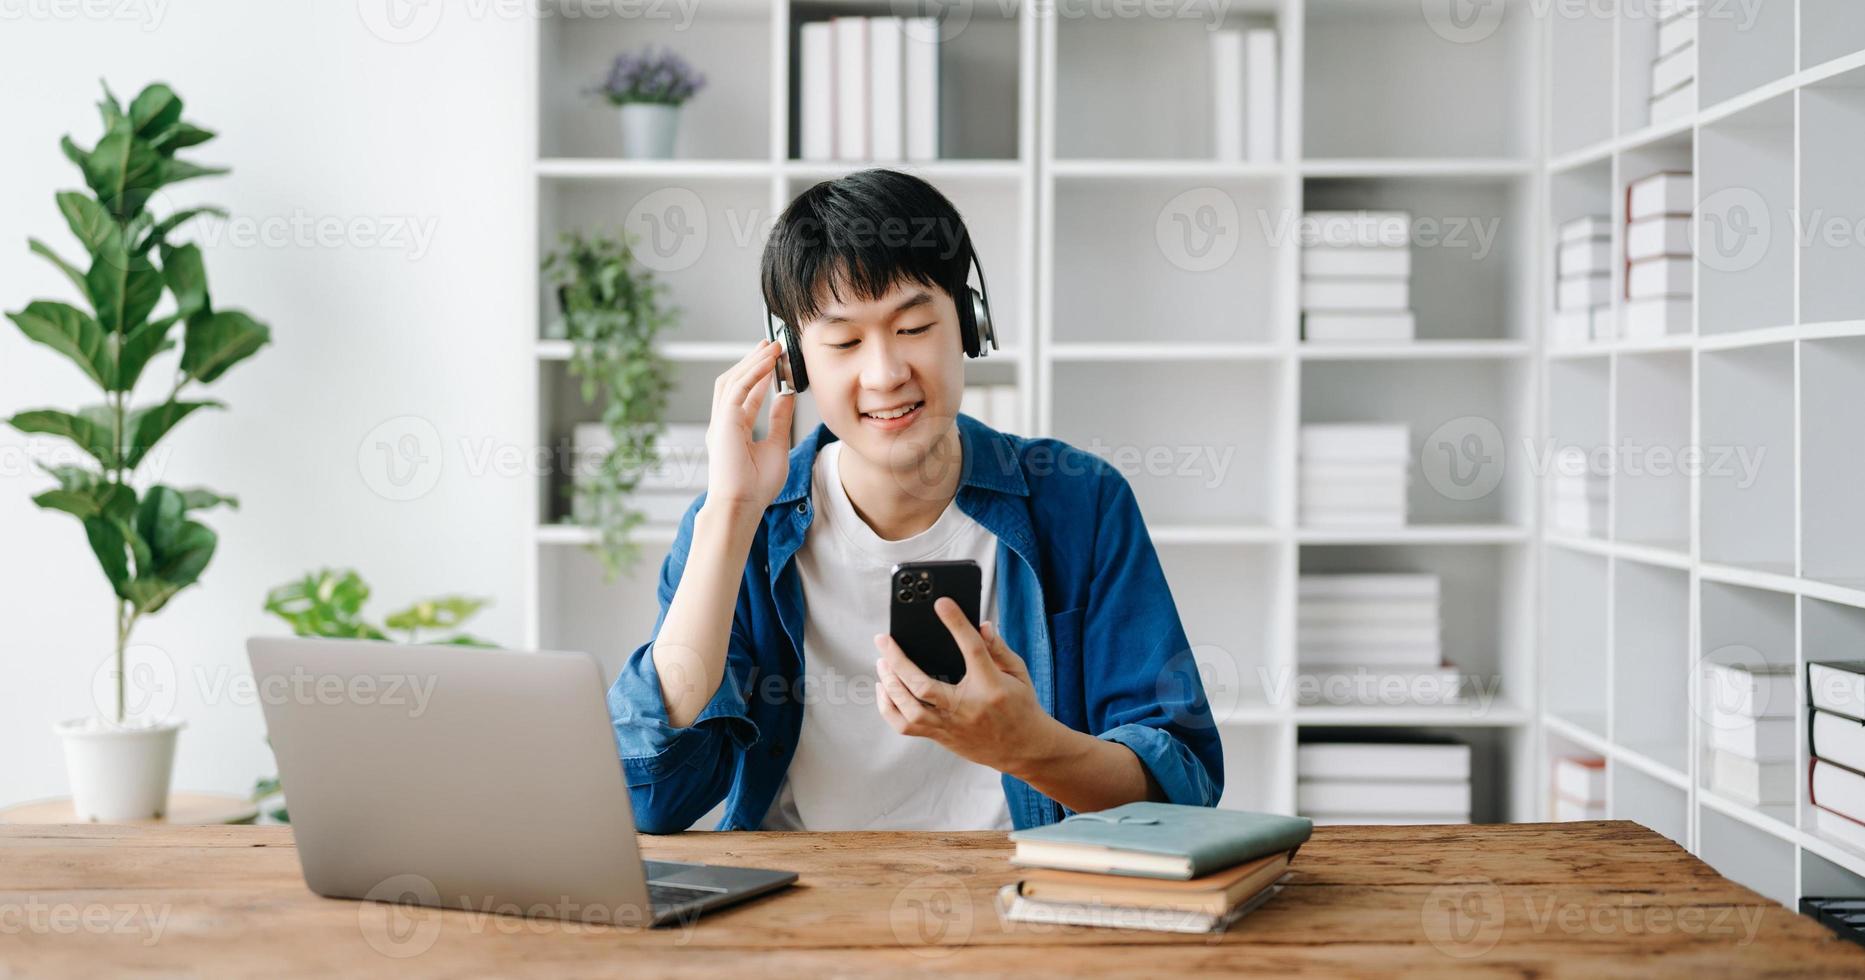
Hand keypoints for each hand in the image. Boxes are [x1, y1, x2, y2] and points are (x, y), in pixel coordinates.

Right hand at [703, 339, 795, 512]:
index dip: (760, 375)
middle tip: (771, 345)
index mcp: (733, 430)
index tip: (774, 360)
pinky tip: (767, 362)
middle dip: (753, 361)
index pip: (745, 394)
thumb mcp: (776, 445)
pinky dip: (753, 373)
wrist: (742, 505)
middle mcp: (723, 423)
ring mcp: (720, 421)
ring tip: (771, 347)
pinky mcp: (723, 422)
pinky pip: (737, 389)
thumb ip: (779, 419)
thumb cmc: (756, 487)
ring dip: (752, 362)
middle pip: (735, 381)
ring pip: (733, 380)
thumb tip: (786, 396)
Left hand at [872, 598, 1058, 776]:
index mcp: (991, 686)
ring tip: (882, 663)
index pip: (971, 649)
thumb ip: (999, 648)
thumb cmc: (1020, 707)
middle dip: (897, 660)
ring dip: (890, 684)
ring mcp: (951, 725)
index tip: (942, 604)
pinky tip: (885, 690)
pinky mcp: (941, 737)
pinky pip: (906, 726)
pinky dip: (889, 708)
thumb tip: (981, 624)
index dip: (957, 624)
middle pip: (923, 685)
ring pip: (910, 710)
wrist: (1025, 750)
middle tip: (883, 640)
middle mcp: (967, 707)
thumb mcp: (1018, 673)